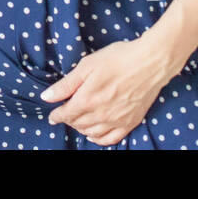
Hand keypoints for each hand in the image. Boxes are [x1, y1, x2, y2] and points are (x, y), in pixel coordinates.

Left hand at [39, 36, 174, 145]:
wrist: (150, 62)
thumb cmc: (118, 58)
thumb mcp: (87, 66)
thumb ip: (66, 84)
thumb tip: (46, 97)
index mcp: (87, 99)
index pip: (66, 114)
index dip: (56, 115)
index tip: (52, 115)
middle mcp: (101, 114)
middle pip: (78, 124)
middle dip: (68, 120)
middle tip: (65, 114)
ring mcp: (116, 121)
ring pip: (92, 133)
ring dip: (81, 129)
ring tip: (78, 122)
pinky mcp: (130, 123)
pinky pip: (111, 139)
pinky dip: (99, 140)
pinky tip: (94, 135)